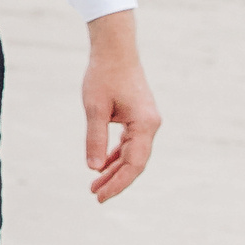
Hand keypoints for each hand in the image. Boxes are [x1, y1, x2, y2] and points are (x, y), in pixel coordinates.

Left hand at [82, 10, 160, 202]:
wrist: (114, 48)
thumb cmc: (103, 74)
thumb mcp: (95, 108)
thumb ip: (95, 138)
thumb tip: (94, 168)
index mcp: (145, 124)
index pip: (133, 164)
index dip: (117, 183)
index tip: (100, 196)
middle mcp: (151, 125)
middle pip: (135, 162)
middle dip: (115, 180)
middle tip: (95, 195)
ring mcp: (147, 121)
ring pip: (132, 154)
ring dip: (115, 169)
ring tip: (95, 185)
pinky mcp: (139, 117)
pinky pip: (130, 143)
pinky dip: (117, 155)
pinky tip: (103, 165)